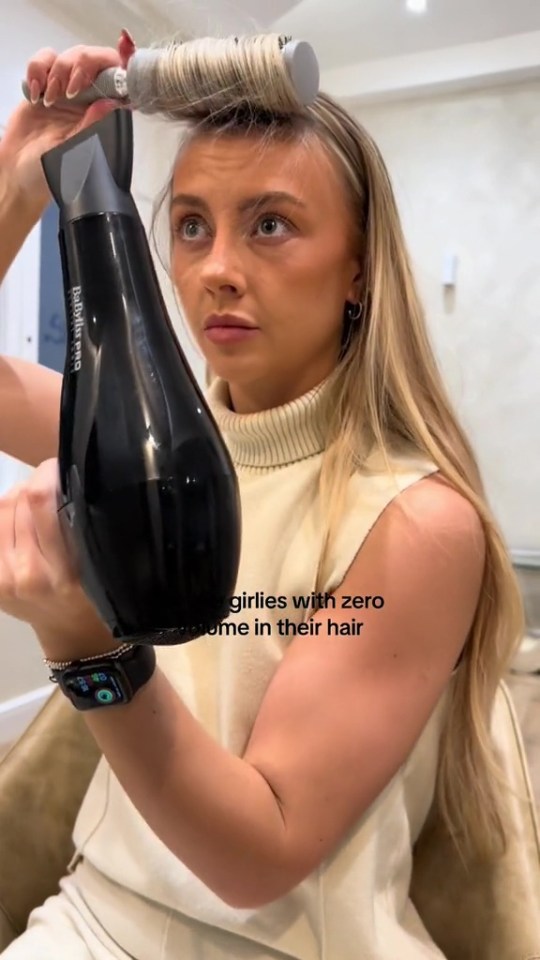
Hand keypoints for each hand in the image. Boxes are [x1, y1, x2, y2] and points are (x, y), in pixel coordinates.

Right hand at [0, 30, 135, 212]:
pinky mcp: (42, 85)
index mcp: (102, 114)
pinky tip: (35, 94)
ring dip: (59, 69)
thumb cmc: (50, 171)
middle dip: (83, 65)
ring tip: (49, 99)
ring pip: (68, 55)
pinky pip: (43, 60)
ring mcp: (64, 90)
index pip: (118, 80)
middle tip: (69, 90)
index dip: (120, 65)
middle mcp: (87, 99)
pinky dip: (37, 69)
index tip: (114, 64)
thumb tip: (112, 102)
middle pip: (94, 58)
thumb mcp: (75, 153)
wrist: (17, 173)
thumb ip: (92, 127)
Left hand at [0, 459, 112, 658]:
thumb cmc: (98, 594)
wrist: (74, 636)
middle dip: (35, 483)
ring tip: (35, 503)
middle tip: (52, 484)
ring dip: (18, 496)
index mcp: (65, 570)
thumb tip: (63, 477)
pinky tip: (19, 518)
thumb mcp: (103, 562)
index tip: (62, 467)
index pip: (41, 500)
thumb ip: (83, 524)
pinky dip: (5, 515)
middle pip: (18, 500)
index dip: (48, 471)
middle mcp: (29, 573)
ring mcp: (5, 578)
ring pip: (1, 509)